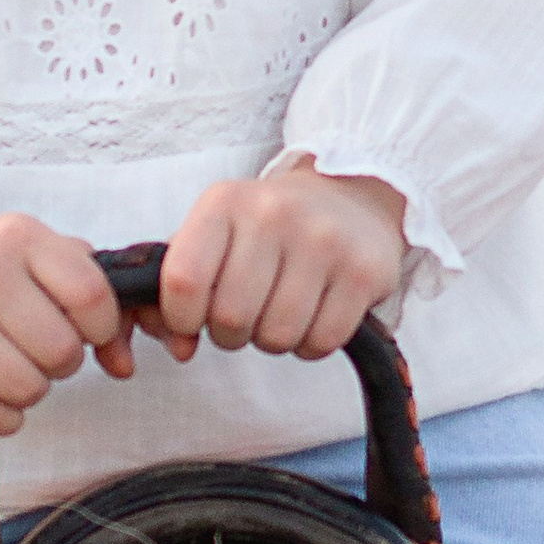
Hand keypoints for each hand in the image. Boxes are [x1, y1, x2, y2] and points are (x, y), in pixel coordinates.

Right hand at [0, 211, 127, 435]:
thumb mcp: (35, 255)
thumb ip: (89, 294)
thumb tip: (124, 364)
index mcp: (19, 238)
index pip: (91, 296)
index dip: (101, 326)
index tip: (85, 330)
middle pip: (62, 350)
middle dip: (63, 362)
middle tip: (41, 351)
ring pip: (27, 387)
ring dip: (32, 390)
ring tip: (15, 370)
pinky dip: (4, 418)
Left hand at [152, 164, 405, 362]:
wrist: (348, 195)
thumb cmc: (266, 228)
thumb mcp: (214, 237)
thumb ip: (178, 291)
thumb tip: (179, 348)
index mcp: (224, 202)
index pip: (183, 280)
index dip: (181, 317)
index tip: (194, 317)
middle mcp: (273, 213)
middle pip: (231, 318)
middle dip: (231, 333)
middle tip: (245, 315)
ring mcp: (324, 240)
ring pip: (278, 336)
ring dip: (273, 340)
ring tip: (279, 311)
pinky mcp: (364, 271)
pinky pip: (322, 341)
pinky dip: (311, 344)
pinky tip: (314, 314)